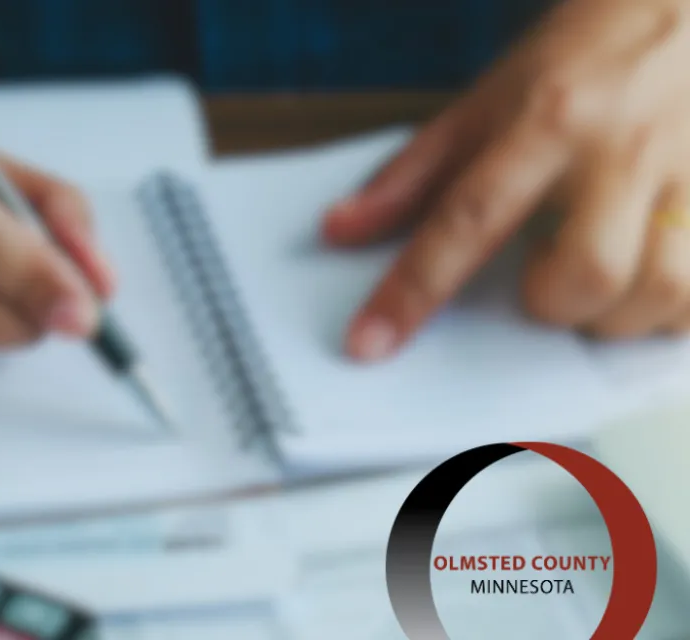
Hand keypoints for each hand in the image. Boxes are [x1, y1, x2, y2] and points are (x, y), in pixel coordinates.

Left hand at [323, 0, 689, 360]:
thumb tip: (340, 230)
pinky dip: (675, 308)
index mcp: (546, 120)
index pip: (466, 218)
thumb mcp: (486, 101)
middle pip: (585, 271)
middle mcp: (622, 148)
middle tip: (542, 287)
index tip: (368, 344)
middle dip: (552, 306)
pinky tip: (650, 283)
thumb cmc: (582, 58)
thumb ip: (412, 174)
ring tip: (600, 289)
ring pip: (663, 289)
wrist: (687, 5)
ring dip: (618, 315)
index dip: (413, 290)